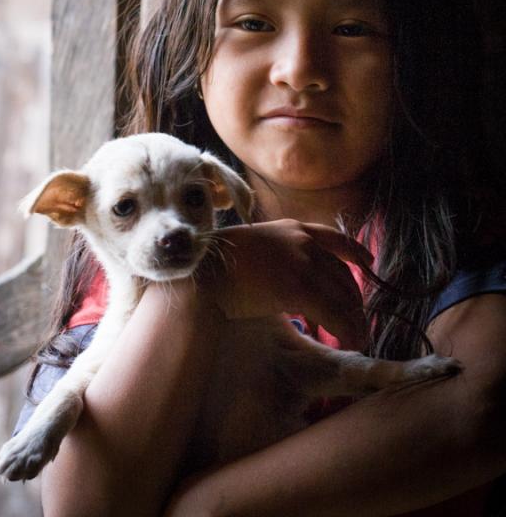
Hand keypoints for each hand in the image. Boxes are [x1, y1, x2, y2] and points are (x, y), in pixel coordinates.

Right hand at [199, 219, 370, 348]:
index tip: (368, 261)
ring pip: (343, 295)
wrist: (203, 271)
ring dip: (354, 320)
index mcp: (291, 229)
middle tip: (358, 322)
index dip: (355, 251)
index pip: (334, 238)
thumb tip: (287, 280)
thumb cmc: (219, 265)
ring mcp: (301, 263)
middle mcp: (302, 242)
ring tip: (358, 337)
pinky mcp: (298, 288)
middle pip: (343, 274)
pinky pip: (333, 313)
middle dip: (354, 300)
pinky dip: (346, 329)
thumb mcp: (255, 248)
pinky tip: (350, 342)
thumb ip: (277, 257)